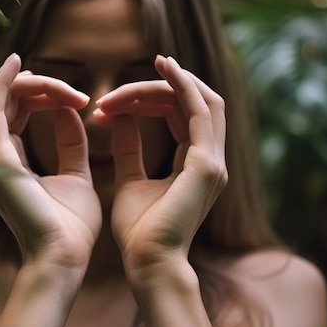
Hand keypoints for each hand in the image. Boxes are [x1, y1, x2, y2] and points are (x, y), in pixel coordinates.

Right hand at [0, 54, 101, 270]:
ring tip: (57, 83)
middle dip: (36, 87)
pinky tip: (18, 65)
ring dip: (27, 83)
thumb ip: (71, 143)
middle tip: (72, 92)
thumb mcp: (76, 175)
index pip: (12, 113)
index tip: (75, 96)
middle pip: (1, 102)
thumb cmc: (71, 227)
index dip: (38, 95)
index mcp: (7, 164)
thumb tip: (70, 111)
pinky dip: (3, 82)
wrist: (64, 257)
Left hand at [96, 55, 227, 274]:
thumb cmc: (138, 232)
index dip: (152, 101)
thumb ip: (129, 149)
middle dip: (160, 89)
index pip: (183, 116)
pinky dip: (184, 87)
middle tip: (122, 88)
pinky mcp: (206, 165)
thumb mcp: (130, 180)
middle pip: (195, 104)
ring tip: (154, 63)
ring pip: (202, 102)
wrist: (147, 263)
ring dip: (173, 82)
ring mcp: (214, 163)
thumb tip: (118, 119)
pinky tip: (164, 70)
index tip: (113, 103)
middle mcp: (212, 161)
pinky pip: (199, 111)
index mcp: (196, 165)